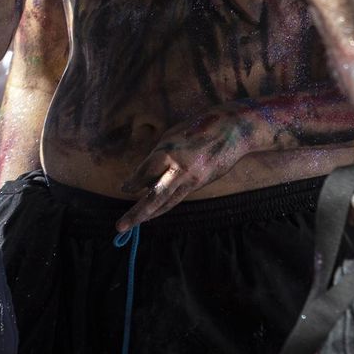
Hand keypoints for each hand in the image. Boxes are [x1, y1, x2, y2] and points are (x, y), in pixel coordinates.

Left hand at [117, 108, 259, 230]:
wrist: (233, 130)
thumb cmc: (198, 127)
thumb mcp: (172, 137)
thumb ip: (159, 156)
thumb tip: (147, 177)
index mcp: (169, 153)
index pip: (145, 173)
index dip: (133, 182)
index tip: (124, 189)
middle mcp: (179, 170)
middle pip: (155, 197)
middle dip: (137, 213)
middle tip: (120, 227)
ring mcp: (192, 179)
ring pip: (168, 202)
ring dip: (150, 214)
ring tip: (133, 223)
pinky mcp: (200, 183)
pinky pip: (178, 196)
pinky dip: (165, 204)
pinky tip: (155, 209)